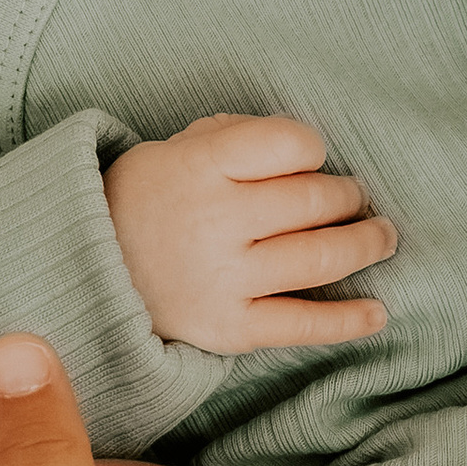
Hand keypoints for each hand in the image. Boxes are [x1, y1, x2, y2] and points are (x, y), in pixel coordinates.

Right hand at [104, 115, 394, 351]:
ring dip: (365, 244)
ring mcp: (224, 279)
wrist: (85, 273)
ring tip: (380, 236)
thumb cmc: (146, 201)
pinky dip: (348, 320)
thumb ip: (235, 136)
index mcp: (199, 166)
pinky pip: (302, 324)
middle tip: (356, 198)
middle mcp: (214, 221)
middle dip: (348, 196)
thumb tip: (306, 150)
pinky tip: (377, 312)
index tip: (311, 156)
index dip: (312, 148)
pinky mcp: (230, 329)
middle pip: (314, 200)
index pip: (290, 144)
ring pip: (321, 258)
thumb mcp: (174, 148)